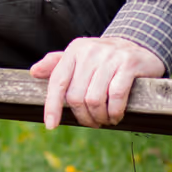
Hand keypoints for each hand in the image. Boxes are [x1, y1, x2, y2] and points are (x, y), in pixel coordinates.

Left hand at [29, 35, 164, 128]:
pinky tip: (115, 116)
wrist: (138, 46)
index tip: (50, 126)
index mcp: (74, 50)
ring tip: (104, 120)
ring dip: (99, 117)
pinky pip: (116, 96)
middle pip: (76, 96)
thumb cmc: (104, 57)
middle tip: (92, 123)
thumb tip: (33, 72)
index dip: (52, 106)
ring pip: (94, 99)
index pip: (58, 81)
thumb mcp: (80, 57)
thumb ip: (57, 64)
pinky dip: (114, 112)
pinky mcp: (128, 64)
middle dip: (83, 116)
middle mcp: (89, 52)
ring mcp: (109, 57)